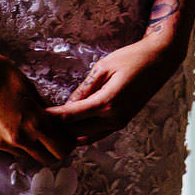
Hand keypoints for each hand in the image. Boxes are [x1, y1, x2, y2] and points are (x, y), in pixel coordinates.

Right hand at [0, 47, 72, 167]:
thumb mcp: (28, 86)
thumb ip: (43, 108)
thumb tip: (53, 119)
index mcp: (34, 123)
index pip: (62, 149)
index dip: (68, 143)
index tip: (66, 136)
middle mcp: (18, 139)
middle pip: (47, 159)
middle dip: (52, 149)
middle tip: (50, 136)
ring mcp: (0, 143)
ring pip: (25, 155)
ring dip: (31, 146)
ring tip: (25, 127)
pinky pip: (6, 149)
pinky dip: (12, 142)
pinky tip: (5, 123)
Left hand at [46, 36, 185, 145]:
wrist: (160, 61)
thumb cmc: (131, 58)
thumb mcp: (103, 68)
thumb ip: (85, 88)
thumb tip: (67, 105)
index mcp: (107, 103)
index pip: (71, 115)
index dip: (51, 117)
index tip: (34, 115)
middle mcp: (114, 119)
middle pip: (77, 131)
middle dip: (57, 128)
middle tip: (37, 121)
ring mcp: (120, 123)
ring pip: (88, 136)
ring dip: (70, 132)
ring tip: (50, 125)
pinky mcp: (123, 122)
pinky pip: (99, 133)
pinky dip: (83, 132)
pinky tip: (70, 125)